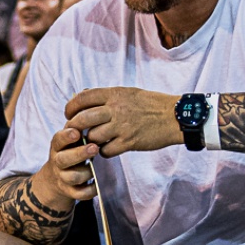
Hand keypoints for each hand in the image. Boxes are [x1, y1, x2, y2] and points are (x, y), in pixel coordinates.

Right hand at [33, 125, 98, 205]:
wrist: (56, 176)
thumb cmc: (70, 150)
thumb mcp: (70, 138)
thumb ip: (78, 128)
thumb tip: (92, 110)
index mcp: (58, 146)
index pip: (58, 140)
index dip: (66, 136)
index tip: (77, 131)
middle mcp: (58, 162)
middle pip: (64, 160)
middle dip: (79, 154)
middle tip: (94, 147)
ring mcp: (63, 178)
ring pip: (72, 177)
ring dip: (86, 172)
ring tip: (97, 167)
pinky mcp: (70, 191)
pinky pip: (80, 194)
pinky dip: (90, 191)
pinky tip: (98, 184)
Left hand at [64, 86, 180, 156]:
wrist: (175, 117)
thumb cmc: (151, 104)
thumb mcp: (127, 92)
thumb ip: (106, 96)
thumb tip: (82, 96)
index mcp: (114, 94)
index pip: (82, 98)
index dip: (71, 107)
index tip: (69, 114)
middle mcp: (116, 109)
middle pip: (82, 119)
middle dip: (74, 127)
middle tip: (75, 132)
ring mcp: (122, 126)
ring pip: (93, 136)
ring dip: (90, 141)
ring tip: (95, 141)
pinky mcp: (129, 142)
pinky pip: (106, 150)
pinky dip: (104, 151)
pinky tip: (109, 148)